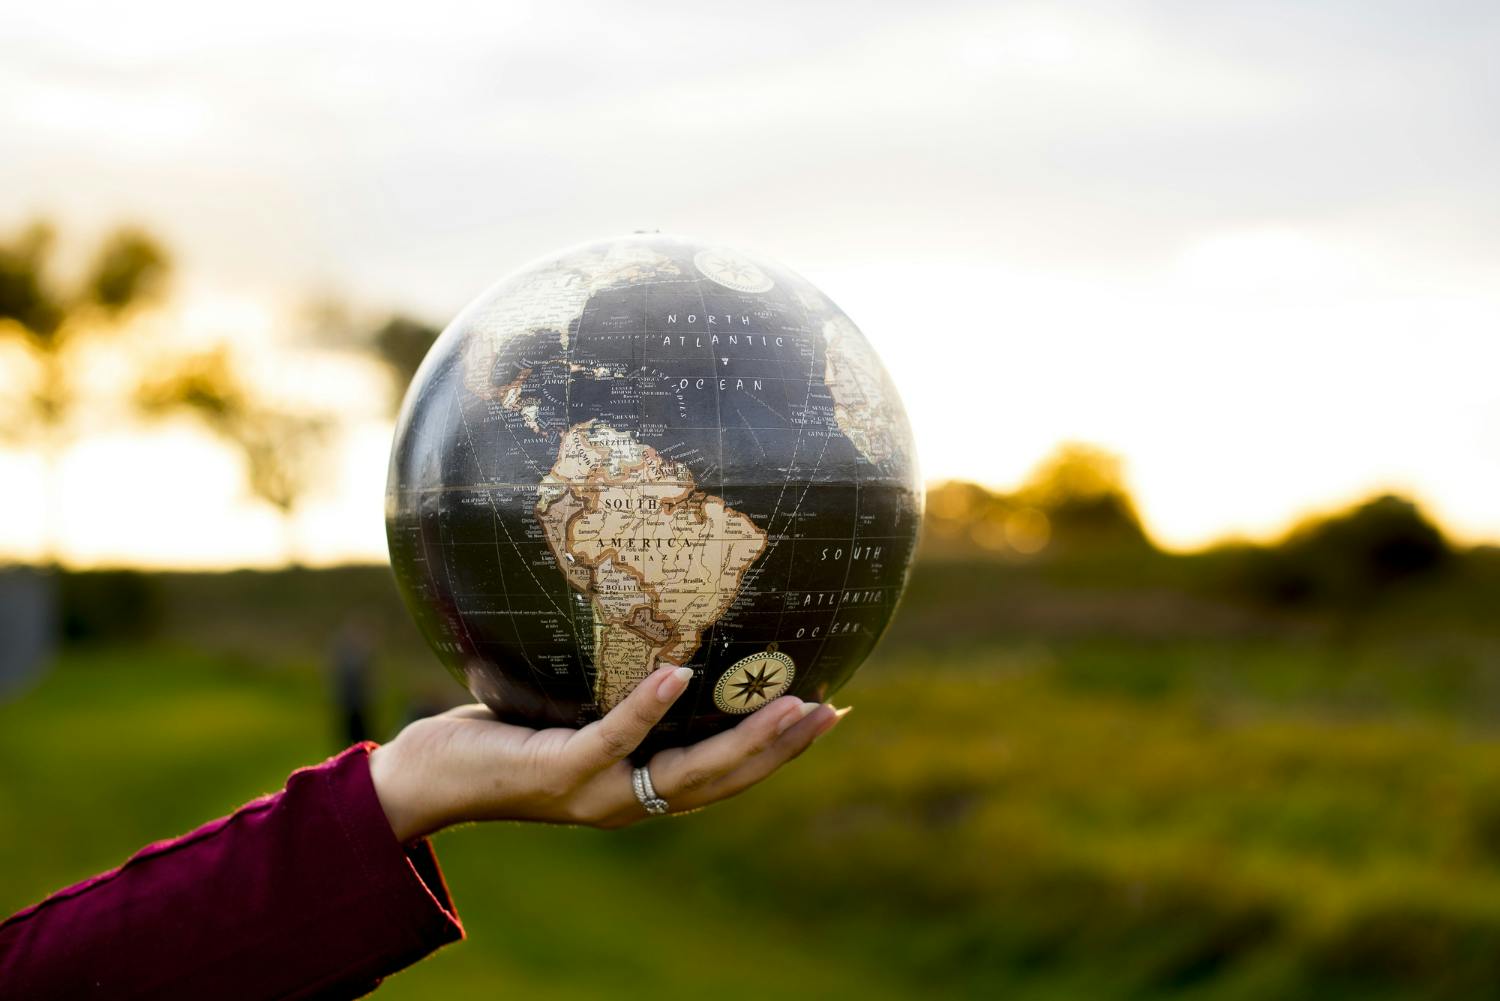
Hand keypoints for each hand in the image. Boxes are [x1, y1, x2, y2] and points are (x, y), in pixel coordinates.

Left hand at [369, 665, 844, 840]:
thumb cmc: (497, 740)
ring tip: (787, 702)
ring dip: (742, 739)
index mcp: (637, 790)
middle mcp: (626, 802)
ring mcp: (594, 791)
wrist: (424, 782)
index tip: (825, 715)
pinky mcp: (558, 771)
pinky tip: (681, 674)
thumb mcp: (569, 716)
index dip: (777, 751)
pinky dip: (649, 708)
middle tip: (829, 709)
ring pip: (686, 772)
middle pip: (722, 780)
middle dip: (779, 748)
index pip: (723, 776)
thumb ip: (614, 697)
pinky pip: (614, 738)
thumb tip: (657, 630)